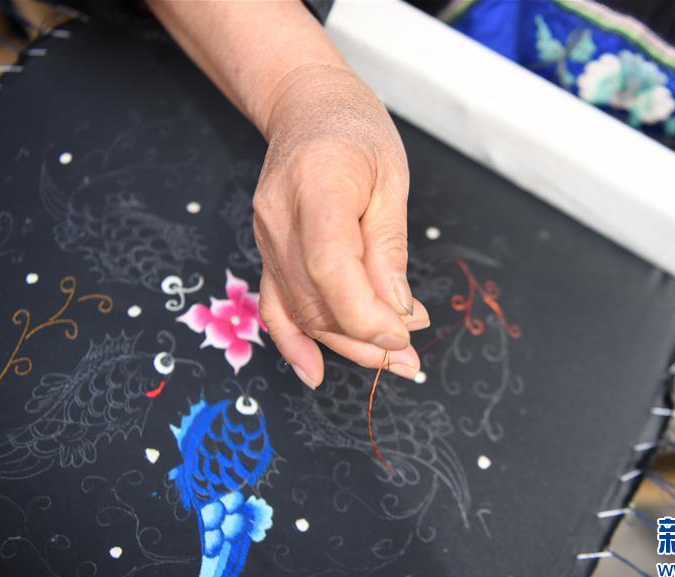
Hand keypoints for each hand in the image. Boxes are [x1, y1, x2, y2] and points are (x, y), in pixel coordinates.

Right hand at [254, 64, 428, 388]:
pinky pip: (273, 304)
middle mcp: (279, 219)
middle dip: (365, 338)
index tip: (403, 333)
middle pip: (315, 299)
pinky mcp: (266, 250)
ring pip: (300, 310)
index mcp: (317, 188)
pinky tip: (314, 371)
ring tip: (391, 358)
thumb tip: (397, 311)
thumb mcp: (392, 181)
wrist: (306, 108)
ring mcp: (265, 237)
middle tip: (409, 359)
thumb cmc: (356, 132)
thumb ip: (389, 249)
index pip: (330, 267)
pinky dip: (293, 342)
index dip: (365, 313)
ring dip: (346, 343)